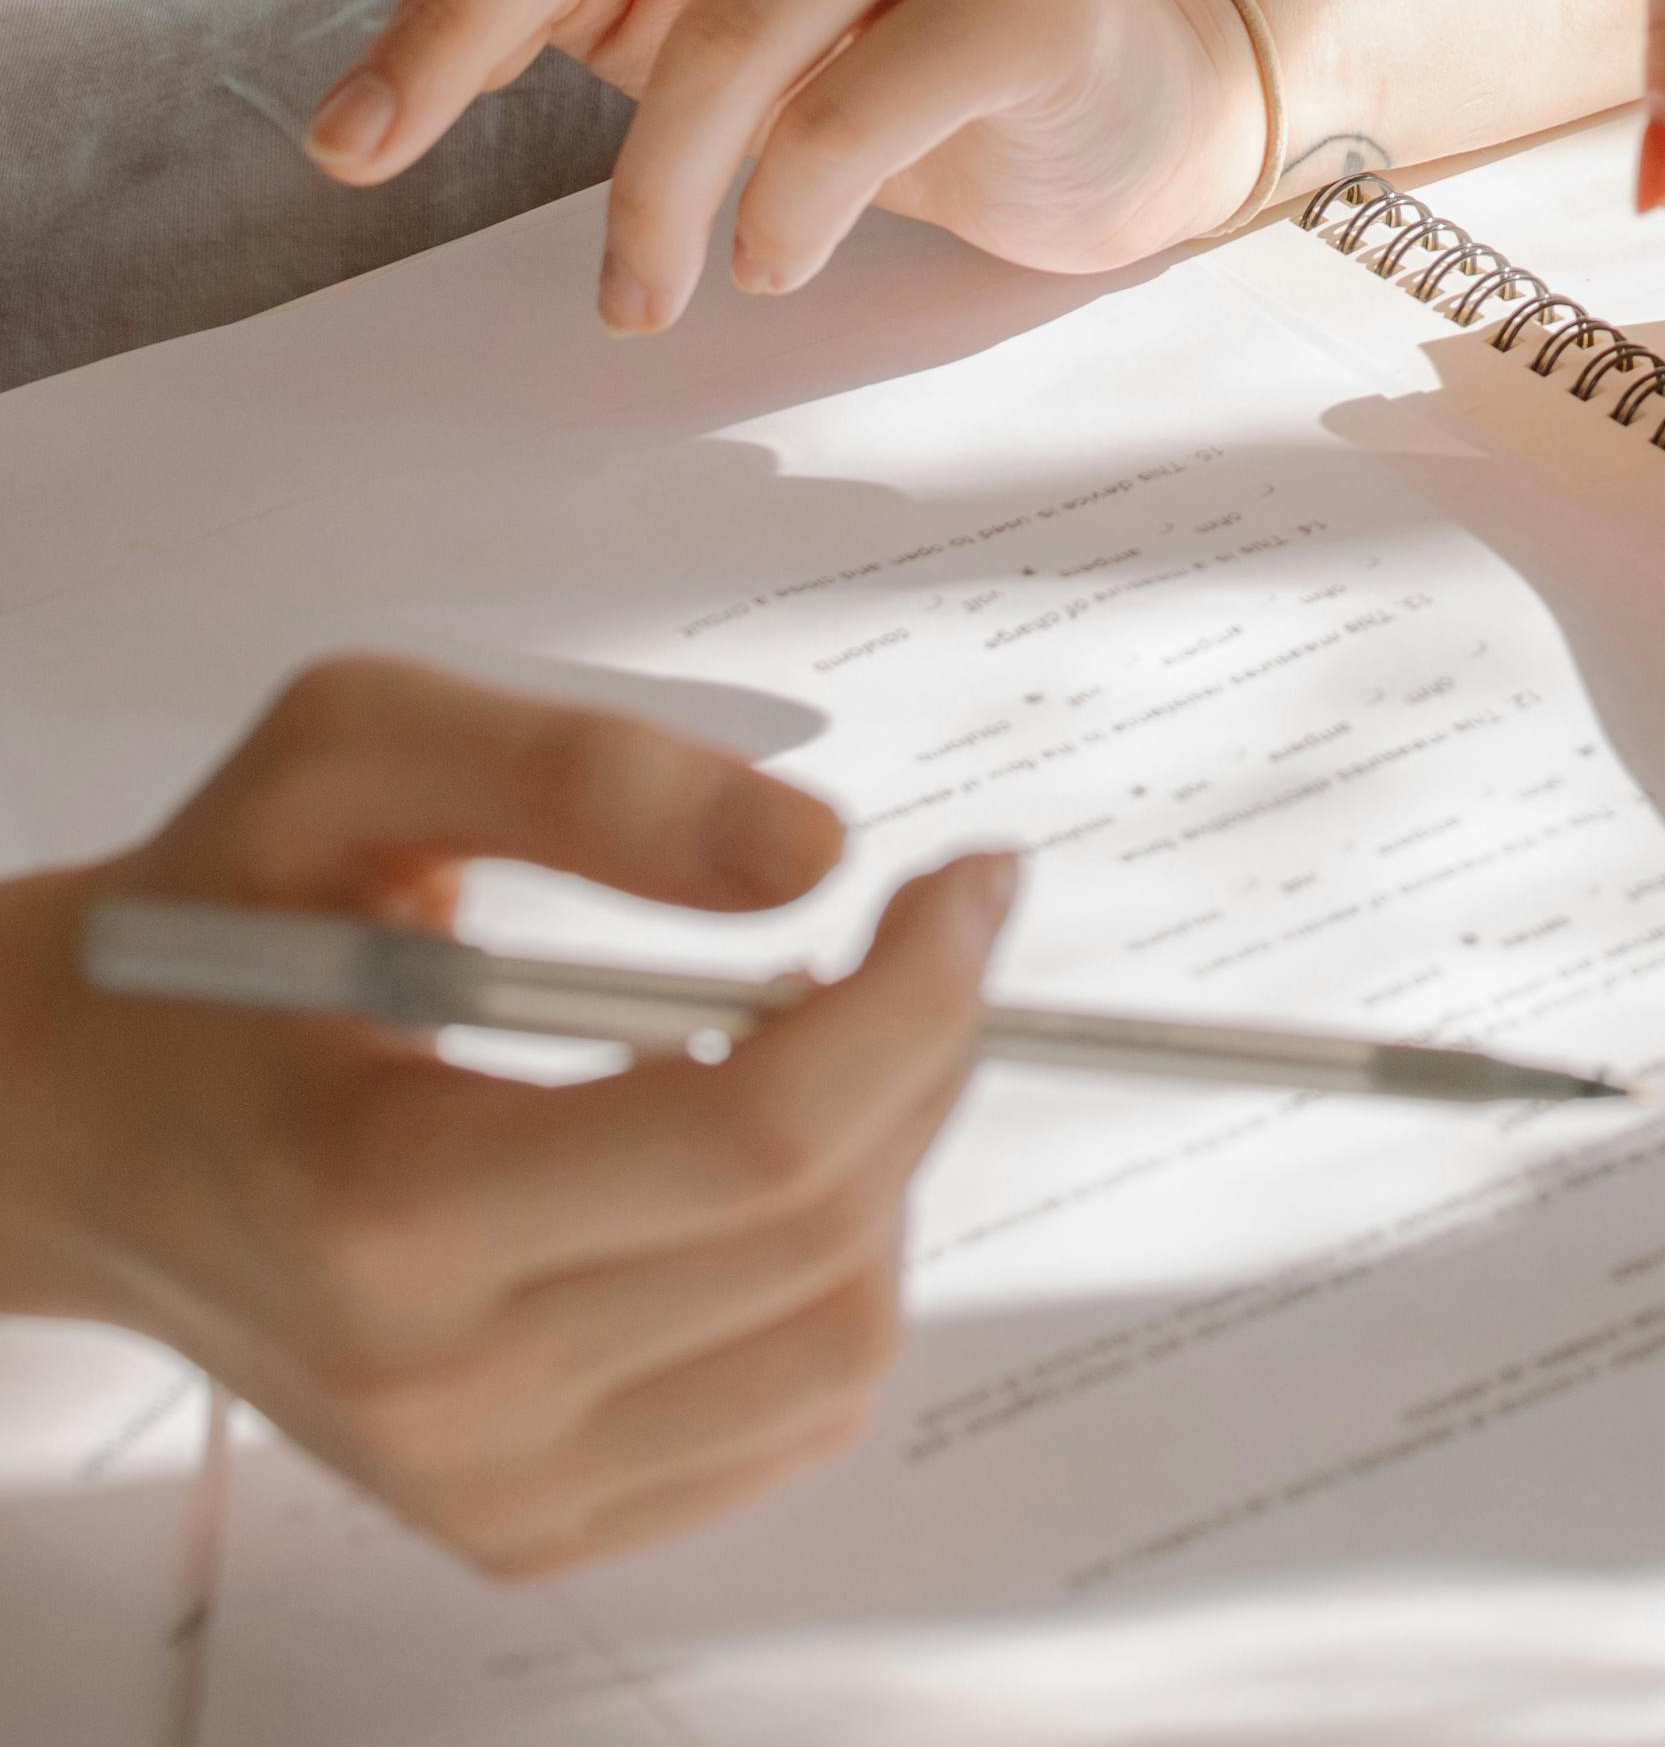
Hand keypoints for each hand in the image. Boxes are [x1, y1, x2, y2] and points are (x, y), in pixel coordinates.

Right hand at [0, 660, 1007, 1575]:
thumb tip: (814, 854)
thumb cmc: (214, 920)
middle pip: (819, 1233)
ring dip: (893, 1165)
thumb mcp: (357, 747)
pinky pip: (782, 1423)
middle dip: (929, 1048)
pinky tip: (769, 1161)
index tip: (969, 876)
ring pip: (833, 1346)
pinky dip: (834, 1280)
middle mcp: (438, 1387)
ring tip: (832, 1036)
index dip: (917, 991)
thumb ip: (588, 776)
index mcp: (388, 1204)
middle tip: (923, 925)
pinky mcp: (521, 1523)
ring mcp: (483, 1484)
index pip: (758, 1137)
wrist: (74, 1117)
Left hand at [270, 0, 1264, 327]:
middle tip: (354, 154)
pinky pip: (850, 115)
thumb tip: (416, 3)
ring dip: (642, 198)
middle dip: (447, 35)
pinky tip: (767, 256)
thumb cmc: (861, 21)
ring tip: (631, 295)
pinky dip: (778, 213)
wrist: (1107, 77)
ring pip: (726, 29)